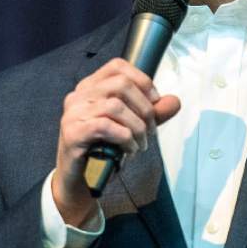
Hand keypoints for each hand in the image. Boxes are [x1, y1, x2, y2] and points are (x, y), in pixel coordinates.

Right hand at [52, 58, 179, 225]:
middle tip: (151, 130)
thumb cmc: (104, 150)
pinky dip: (125, 138)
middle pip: (120, 84)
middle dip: (145, 108)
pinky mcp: (72, 132)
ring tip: (141, 143)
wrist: (81, 180)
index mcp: (91, 87)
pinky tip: (130, 149)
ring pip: (115, 106)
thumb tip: (174, 102)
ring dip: (137, 127)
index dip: (142, 80)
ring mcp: (73, 113)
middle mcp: (79, 95)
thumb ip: (153, 113)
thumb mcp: (133, 127)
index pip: (118, 66)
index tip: (155, 102)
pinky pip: (105, 126)